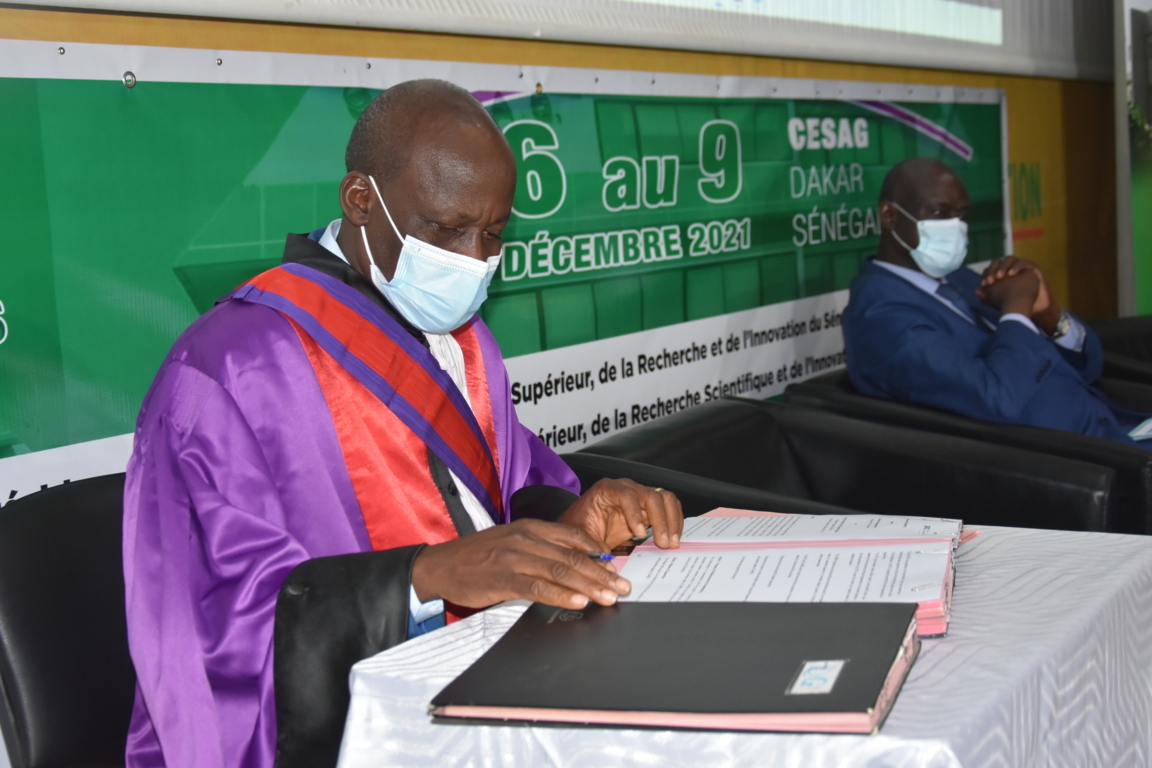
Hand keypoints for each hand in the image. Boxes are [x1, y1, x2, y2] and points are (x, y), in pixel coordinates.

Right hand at [411, 519, 631, 609]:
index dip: (599, 552)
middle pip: (572, 556)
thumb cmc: (477, 558)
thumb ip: (540, 550)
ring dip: (589, 585)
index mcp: (529, 528)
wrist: (439, 566)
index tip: (616, 566)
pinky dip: (560, 595)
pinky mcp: (502, 578)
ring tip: (609, 597)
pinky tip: (577, 601)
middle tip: (623, 586)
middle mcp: (525, 538)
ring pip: (560, 570)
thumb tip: (573, 566)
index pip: (574, 535)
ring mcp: (514, 557)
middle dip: (602, 573)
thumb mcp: (511, 543)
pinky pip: (537, 587)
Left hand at [558, 478, 683, 549]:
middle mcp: (627, 488)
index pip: (626, 495)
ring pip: (665, 498)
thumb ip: (593, 547)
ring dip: (672, 520)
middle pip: (651, 495)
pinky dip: (674, 521)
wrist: (584, 522)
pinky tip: (673, 538)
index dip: (635, 514)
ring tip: (672, 543)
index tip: (640, 534)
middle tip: (664, 543)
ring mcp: (640, 496)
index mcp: (606, 490)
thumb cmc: (581, 525)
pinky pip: (669, 507)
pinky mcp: (649, 507)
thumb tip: (607, 564)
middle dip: (661, 520)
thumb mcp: (581, 536)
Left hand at [976, 267, 1041, 317]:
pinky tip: (1012, 274)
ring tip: (1000, 277)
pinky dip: (1016, 266)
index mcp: (1000, 273)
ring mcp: (1021, 266)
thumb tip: (976, 291)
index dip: (986, 274)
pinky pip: (1023, 262)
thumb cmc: (1016, 304)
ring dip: (1003, 266)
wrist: (1034, 308)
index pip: (990, 268)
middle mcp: (1010, 267)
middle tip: (991, 280)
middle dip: (993, 269)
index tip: (984, 284)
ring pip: (1010, 259)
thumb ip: (987, 297)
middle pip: (998, 261)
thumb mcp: (998, 302)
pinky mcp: (1032, 267)